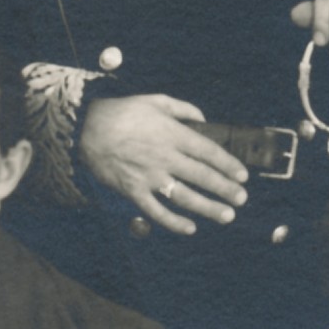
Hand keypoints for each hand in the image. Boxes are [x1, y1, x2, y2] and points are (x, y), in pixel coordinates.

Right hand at [78, 95, 248, 235]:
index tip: (243, 175)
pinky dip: (173, 222)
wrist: (86, 128)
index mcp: (173, 134)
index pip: (208, 152)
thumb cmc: (122, 112)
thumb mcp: (156, 101)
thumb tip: (203, 120)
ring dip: (208, 208)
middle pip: (202, 177)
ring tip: (226, 216)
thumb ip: (184, 109)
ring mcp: (149, 177)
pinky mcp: (133, 191)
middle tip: (241, 199)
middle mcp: (165, 157)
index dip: (228, 165)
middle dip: (225, 189)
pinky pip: (156, 211)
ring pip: (185, 197)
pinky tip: (190, 228)